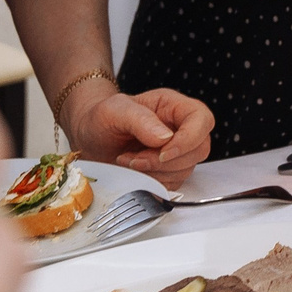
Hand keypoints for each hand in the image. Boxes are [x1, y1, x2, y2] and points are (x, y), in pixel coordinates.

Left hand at [66, 82, 215, 180]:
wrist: (90, 138)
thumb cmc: (102, 118)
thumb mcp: (114, 111)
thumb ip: (140, 120)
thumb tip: (165, 137)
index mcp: (173, 106)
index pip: (202, 120)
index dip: (189, 139)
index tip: (163, 153)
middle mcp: (180, 128)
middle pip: (199, 149)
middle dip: (166, 162)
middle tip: (136, 159)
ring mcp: (177, 151)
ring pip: (187, 170)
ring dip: (156, 173)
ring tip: (129, 162)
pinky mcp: (169, 171)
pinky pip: (173, 184)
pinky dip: (153, 183)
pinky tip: (134, 172)